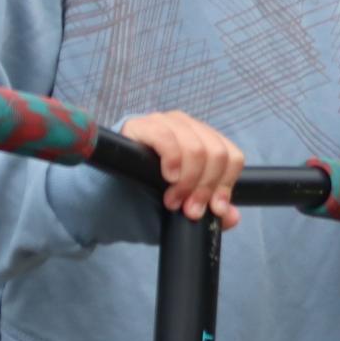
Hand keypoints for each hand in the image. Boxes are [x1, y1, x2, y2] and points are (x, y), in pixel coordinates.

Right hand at [118, 111, 244, 227]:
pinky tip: (168, 178)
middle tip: (189, 210)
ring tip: (173, 201)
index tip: (215, 209)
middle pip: (217, 153)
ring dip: (188, 180)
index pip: (232, 156)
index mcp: (204, 142)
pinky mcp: (141, 126)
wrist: (106, 198)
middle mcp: (189, 128)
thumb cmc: (147, 197)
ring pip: (196, 147)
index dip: (225, 184)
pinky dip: (172, 160)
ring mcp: (166, 123)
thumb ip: (207, 209)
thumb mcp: (182, 207)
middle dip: (205, 187)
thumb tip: (232, 217)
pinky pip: (166, 137)